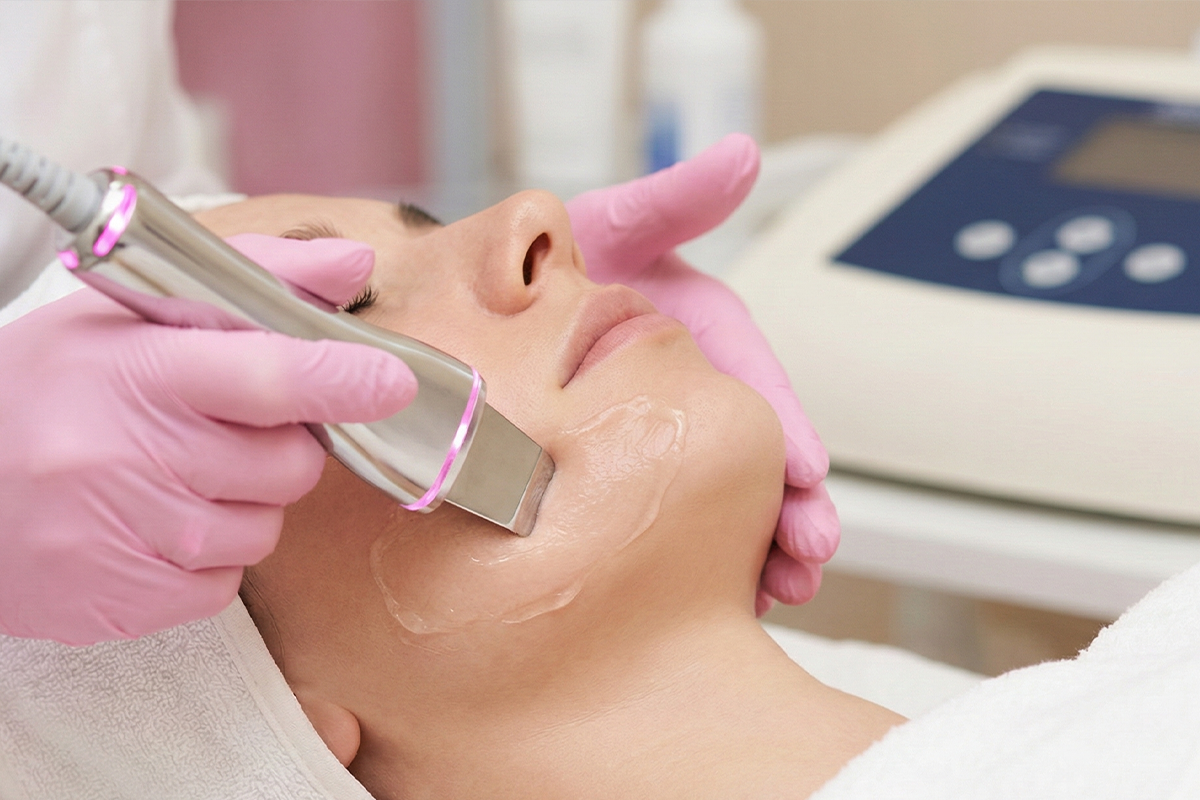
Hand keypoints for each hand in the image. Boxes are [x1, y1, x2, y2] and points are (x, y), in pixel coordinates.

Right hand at [0, 234, 415, 644]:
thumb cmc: (41, 392)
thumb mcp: (125, 314)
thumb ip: (252, 280)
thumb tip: (352, 264)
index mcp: (138, 372)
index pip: (268, 374)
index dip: (342, 378)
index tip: (391, 380)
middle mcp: (135, 458)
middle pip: (291, 464)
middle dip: (278, 446)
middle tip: (214, 427)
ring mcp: (133, 538)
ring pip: (267, 527)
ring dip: (242, 503)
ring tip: (166, 475)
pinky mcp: (130, 601)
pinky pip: (227, 583)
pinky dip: (207, 557)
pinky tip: (148, 525)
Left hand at [566, 134, 838, 613]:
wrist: (476, 316)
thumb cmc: (545, 267)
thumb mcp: (609, 226)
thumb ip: (671, 200)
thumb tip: (739, 156)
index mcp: (703, 333)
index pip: (753, 379)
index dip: (785, 424)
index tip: (806, 471)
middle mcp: (693, 389)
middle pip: (751, 452)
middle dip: (788, 507)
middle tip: (807, 555)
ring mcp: (662, 437)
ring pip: (722, 496)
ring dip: (757, 546)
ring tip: (777, 592)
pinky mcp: (628, 476)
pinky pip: (671, 521)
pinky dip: (702, 560)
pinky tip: (721, 597)